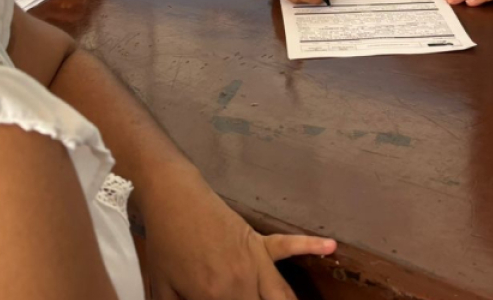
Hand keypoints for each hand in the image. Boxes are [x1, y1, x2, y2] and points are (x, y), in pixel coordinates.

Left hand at [140, 166, 336, 299]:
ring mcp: (255, 263)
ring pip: (283, 297)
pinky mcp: (259, 243)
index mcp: (214, 299)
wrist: (174, 201)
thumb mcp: (162, 289)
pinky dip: (311, 245)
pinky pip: (289, 246)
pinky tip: (330, 246)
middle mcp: (242, 285)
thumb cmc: (165, 245)